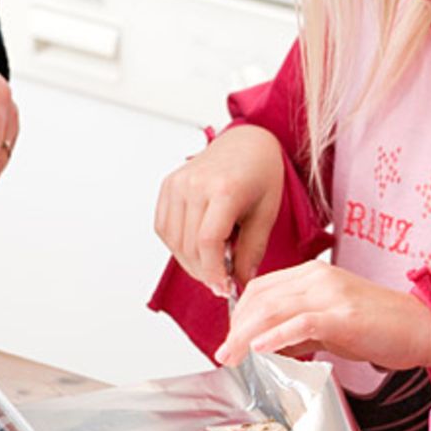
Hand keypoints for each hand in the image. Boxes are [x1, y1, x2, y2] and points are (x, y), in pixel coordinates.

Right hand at [155, 125, 284, 294]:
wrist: (247, 143)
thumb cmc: (261, 173)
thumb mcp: (267, 213)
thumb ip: (252, 250)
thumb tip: (240, 282)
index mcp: (224, 188)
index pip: (208, 241)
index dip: (214, 271)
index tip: (225, 288)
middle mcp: (195, 184)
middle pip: (189, 245)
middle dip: (205, 272)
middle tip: (222, 282)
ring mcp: (177, 184)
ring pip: (174, 241)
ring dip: (190, 262)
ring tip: (212, 265)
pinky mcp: (167, 186)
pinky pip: (164, 228)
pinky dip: (178, 246)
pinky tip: (197, 248)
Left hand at [214, 261, 430, 370]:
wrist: (421, 328)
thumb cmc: (381, 327)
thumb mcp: (330, 326)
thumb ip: (298, 331)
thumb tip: (266, 345)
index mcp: (314, 275)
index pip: (261, 288)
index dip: (238, 314)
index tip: (230, 339)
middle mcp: (319, 278)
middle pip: (261, 297)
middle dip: (235, 328)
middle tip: (224, 354)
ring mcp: (332, 295)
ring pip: (274, 309)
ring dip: (246, 336)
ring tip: (231, 357)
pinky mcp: (344, 316)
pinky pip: (301, 323)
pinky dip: (275, 336)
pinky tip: (259, 349)